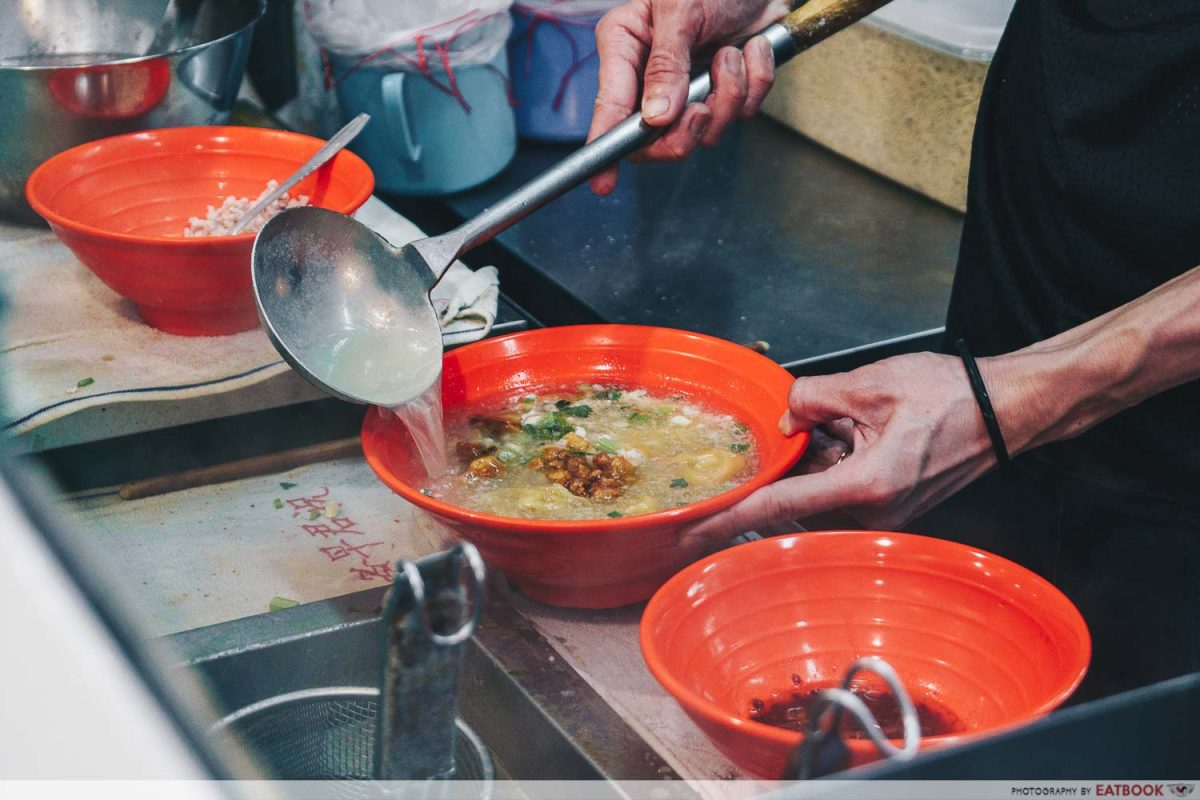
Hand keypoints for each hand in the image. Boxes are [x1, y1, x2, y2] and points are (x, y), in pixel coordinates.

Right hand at [587, 0, 787, 194]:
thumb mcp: (681, 9)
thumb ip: (667, 64)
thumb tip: (655, 117)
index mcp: (625, 47)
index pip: (609, 108)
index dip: (606, 149)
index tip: (603, 182)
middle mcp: (650, 75)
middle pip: (655, 139)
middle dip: (687, 129)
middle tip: (703, 107)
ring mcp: (688, 89)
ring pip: (703, 131)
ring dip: (728, 95)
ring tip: (732, 53)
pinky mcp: (723, 91)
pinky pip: (741, 113)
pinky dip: (754, 82)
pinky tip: (751, 48)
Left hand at [679, 352, 1002, 548]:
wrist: (1008, 409)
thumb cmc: (954, 397)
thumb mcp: (870, 384)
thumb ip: (812, 399)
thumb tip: (785, 418)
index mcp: (865, 485)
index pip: (777, 507)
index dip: (728, 517)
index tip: (692, 532)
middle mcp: (873, 510)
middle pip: (797, 495)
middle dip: (793, 459)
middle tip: (815, 423)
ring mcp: (884, 513)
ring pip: (819, 490)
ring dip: (819, 455)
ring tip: (855, 416)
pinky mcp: (891, 505)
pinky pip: (841, 488)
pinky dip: (838, 459)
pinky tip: (858, 427)